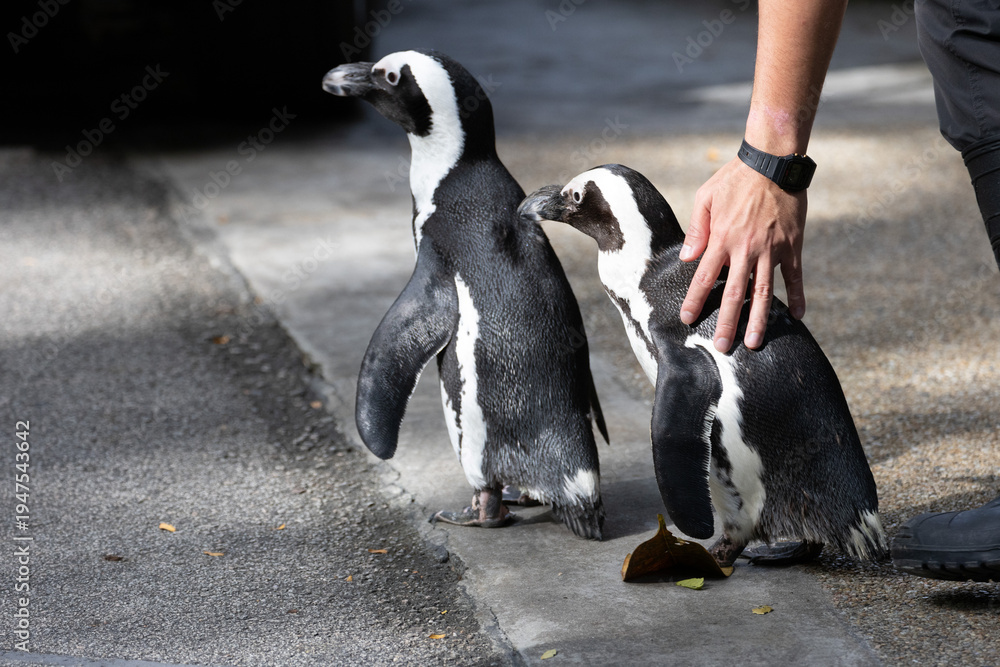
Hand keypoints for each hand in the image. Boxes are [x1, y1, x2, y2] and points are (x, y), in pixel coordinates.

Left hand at [679, 158, 806, 352]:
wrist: (774, 162)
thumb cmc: (735, 178)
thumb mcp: (705, 197)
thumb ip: (696, 229)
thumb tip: (686, 258)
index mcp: (722, 239)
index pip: (703, 278)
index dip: (695, 301)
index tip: (688, 320)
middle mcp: (746, 249)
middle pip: (734, 294)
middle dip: (727, 323)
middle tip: (722, 348)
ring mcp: (771, 249)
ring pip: (764, 292)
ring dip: (759, 320)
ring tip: (754, 343)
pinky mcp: (793, 245)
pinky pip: (795, 276)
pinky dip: (798, 296)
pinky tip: (798, 316)